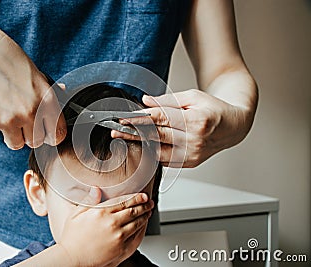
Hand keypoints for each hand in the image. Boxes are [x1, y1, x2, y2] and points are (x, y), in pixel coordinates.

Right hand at [0, 21, 65, 148]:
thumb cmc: (7, 60)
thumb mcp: (35, 74)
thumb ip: (49, 90)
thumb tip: (64, 91)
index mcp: (47, 100)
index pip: (58, 135)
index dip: (50, 135)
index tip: (44, 131)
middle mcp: (31, 112)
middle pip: (36, 142)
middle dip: (28, 134)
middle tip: (19, 118)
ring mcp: (9, 118)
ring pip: (15, 143)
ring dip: (10, 133)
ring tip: (4, 111)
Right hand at [59, 189, 153, 266]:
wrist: (72, 259)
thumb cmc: (72, 238)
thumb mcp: (76, 214)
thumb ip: (88, 200)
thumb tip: (96, 189)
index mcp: (101, 212)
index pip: (124, 201)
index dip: (136, 197)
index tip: (143, 195)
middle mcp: (112, 224)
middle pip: (134, 211)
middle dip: (144, 205)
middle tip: (149, 201)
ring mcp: (119, 237)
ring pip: (138, 223)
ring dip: (145, 216)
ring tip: (149, 211)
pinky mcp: (122, 249)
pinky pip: (137, 237)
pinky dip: (143, 229)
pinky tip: (143, 226)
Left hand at [112, 89, 253, 167]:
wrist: (233, 127)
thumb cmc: (214, 109)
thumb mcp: (193, 97)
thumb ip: (167, 101)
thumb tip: (145, 101)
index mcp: (196, 121)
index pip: (162, 120)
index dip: (140, 119)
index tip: (124, 118)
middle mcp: (194, 141)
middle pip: (157, 137)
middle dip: (134, 133)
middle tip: (116, 130)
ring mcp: (192, 155)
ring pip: (159, 151)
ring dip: (140, 144)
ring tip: (123, 138)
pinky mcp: (190, 163)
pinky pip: (166, 159)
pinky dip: (152, 152)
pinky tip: (140, 146)